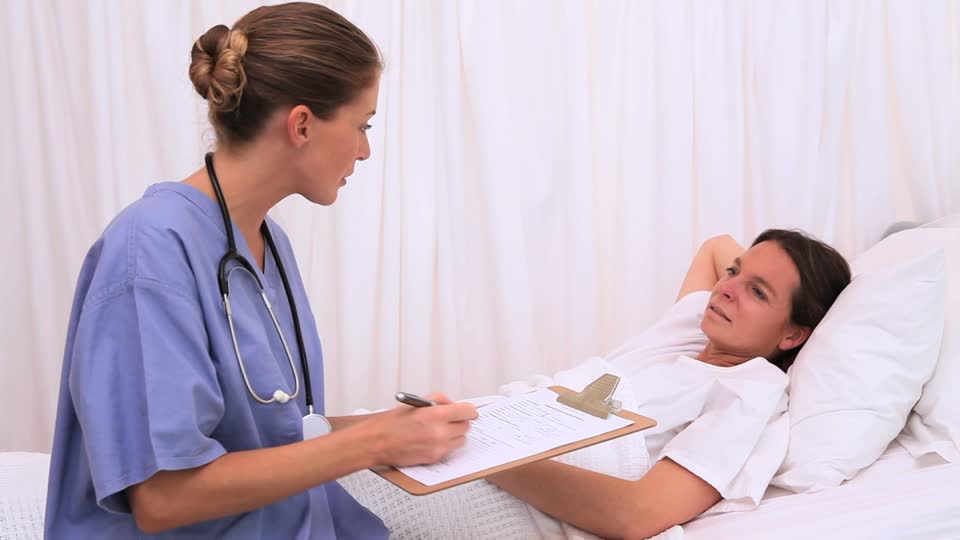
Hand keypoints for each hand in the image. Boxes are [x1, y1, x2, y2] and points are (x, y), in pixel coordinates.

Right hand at [353, 392, 477, 467]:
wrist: (376, 442)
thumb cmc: (391, 423)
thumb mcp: (415, 403)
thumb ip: (438, 400)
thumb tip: (453, 404)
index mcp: (435, 415)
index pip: (468, 412)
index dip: (469, 410)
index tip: (467, 411)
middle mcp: (440, 432)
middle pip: (466, 427)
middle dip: (460, 422)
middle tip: (450, 420)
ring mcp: (438, 448)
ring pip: (461, 440)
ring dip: (455, 435)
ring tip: (440, 431)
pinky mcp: (434, 459)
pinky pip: (449, 451)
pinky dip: (445, 445)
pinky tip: (431, 440)